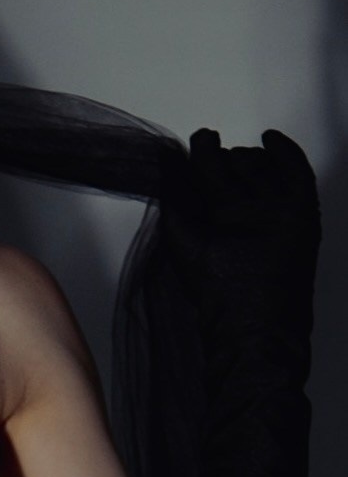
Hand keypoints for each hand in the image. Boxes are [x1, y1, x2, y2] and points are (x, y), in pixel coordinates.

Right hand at [161, 128, 319, 325]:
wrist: (258, 336)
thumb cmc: (221, 303)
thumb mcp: (186, 252)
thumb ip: (176, 204)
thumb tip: (170, 167)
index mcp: (233, 215)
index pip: (212, 165)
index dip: (201, 149)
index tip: (195, 142)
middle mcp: (267, 208)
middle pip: (237, 164)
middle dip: (220, 157)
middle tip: (207, 156)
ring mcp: (291, 212)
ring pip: (265, 166)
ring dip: (247, 159)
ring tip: (235, 162)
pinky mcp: (306, 220)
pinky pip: (299, 173)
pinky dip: (287, 154)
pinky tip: (271, 141)